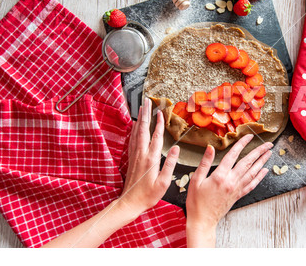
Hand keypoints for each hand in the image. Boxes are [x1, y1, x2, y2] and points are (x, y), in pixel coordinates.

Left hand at [119, 98, 178, 217]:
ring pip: (136, 133)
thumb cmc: (148, 195)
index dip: (158, 124)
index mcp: (151, 159)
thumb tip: (176, 148)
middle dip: (146, 115)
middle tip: (147, 102)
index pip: (156, 137)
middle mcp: (141, 154)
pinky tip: (135, 126)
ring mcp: (135, 155)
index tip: (161, 112)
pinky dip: (134, 130)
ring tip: (141, 109)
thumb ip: (170, 164)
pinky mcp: (131, 159)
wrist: (130, 202)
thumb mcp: (163, 182)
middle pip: (143, 130)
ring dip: (140, 120)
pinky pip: (132, 140)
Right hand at [186, 134, 271, 246]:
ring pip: (252, 172)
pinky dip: (259, 177)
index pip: (233, 155)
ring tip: (269, 153)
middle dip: (259, 151)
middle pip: (248, 162)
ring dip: (262, 162)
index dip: (242, 144)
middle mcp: (231, 181)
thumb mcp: (196, 180)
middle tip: (268, 144)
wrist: (203, 221)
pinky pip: (251, 185)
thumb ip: (205, 163)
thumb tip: (210, 148)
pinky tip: (264, 171)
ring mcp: (236, 189)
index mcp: (220, 176)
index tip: (249, 136)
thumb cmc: (196, 201)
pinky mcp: (238, 196)